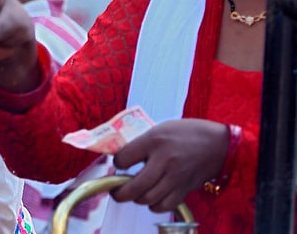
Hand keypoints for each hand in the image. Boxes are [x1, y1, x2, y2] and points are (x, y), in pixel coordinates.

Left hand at [112, 119, 228, 212]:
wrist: (218, 144)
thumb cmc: (186, 133)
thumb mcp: (160, 129)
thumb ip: (141, 144)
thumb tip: (122, 158)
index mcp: (154, 141)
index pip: (124, 159)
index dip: (117, 163)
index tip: (119, 163)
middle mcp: (164, 161)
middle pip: (135, 186)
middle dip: (120, 192)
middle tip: (116, 191)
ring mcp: (176, 177)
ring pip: (148, 199)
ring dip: (137, 198)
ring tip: (135, 192)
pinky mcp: (185, 189)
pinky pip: (164, 205)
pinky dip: (154, 205)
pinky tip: (152, 197)